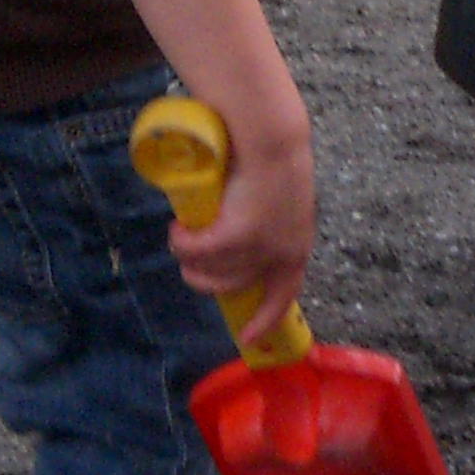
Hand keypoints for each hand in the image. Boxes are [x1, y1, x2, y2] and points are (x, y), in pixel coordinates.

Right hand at [168, 116, 314, 346]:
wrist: (271, 136)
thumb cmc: (270, 159)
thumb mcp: (274, 200)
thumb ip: (262, 223)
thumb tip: (232, 238)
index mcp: (296, 246)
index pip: (284, 295)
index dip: (265, 319)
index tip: (248, 338)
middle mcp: (282, 253)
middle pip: (232, 286)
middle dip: (204, 279)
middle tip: (189, 263)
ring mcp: (262, 247)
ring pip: (211, 271)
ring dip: (189, 258)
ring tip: (182, 235)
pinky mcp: (238, 237)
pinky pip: (196, 251)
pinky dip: (181, 240)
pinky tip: (178, 225)